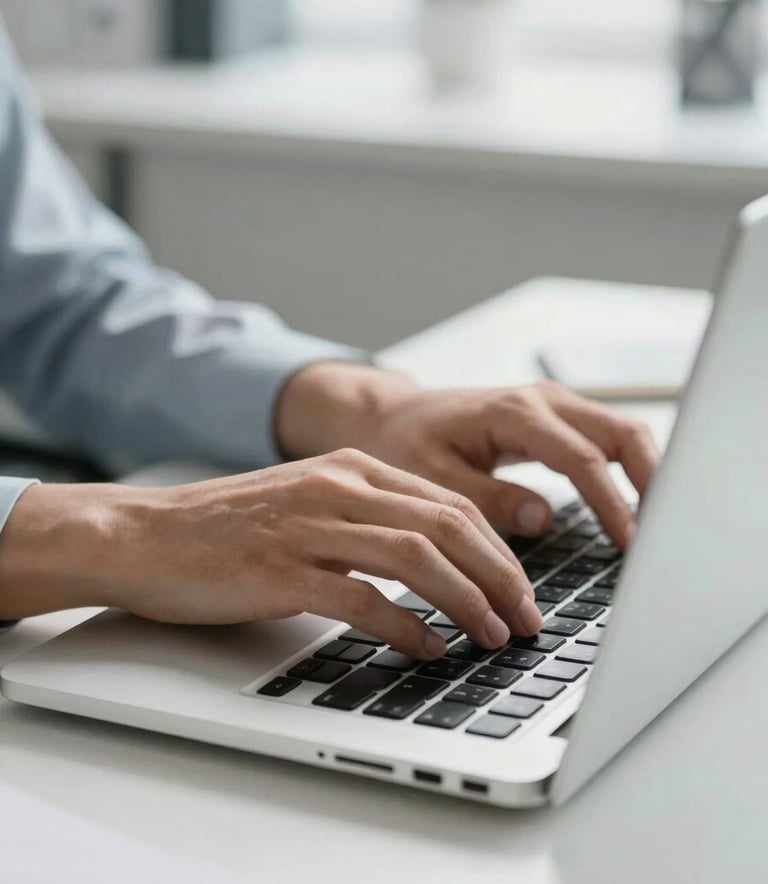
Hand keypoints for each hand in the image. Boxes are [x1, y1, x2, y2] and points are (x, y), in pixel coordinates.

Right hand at [0, 450, 541, 657]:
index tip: (521, 590)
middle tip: (525, 619)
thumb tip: (438, 561)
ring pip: (417, 556)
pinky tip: (426, 648)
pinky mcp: (281, 569)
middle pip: (448, 525)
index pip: (451, 503)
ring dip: (466, 601)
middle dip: (500, 577)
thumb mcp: (310, 502)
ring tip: (491, 636)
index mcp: (353, 468)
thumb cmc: (229, 526)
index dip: (498, 551)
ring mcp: (309, 525)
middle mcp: (338, 487)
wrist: (146, 533)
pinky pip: (362, 598)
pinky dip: (405, 626)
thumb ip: (370, 519)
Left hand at [278, 365, 659, 547]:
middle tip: (664, 533)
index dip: (611, 503)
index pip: (582, 458)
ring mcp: (551, 406)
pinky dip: (626, 468)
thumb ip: (488, 498)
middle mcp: (541, 402)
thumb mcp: (434, 477)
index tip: (629, 544)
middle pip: (622, 433)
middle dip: (652, 480)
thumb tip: (544, 519)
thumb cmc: (406, 444)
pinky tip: (630, 506)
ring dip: (646, 473)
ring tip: (656, 525)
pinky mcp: (553, 418)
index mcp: (513, 414)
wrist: (393, 417)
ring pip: (621, 432)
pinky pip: (604, 438)